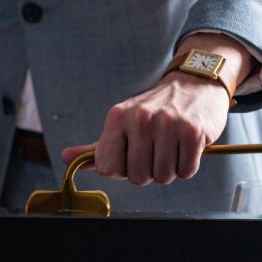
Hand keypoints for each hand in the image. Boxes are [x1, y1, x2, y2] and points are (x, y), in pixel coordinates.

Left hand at [62, 74, 229, 185]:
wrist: (195, 84)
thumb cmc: (155, 112)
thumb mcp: (122, 124)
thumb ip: (97, 147)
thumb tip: (66, 159)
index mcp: (118, 117)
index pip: (107, 169)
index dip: (122, 170)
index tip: (131, 156)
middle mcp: (141, 119)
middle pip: (138, 178)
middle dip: (149, 173)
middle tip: (156, 151)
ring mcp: (168, 124)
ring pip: (163, 177)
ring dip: (170, 170)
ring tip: (172, 147)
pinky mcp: (193, 132)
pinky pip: (186, 171)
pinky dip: (188, 165)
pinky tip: (186, 146)